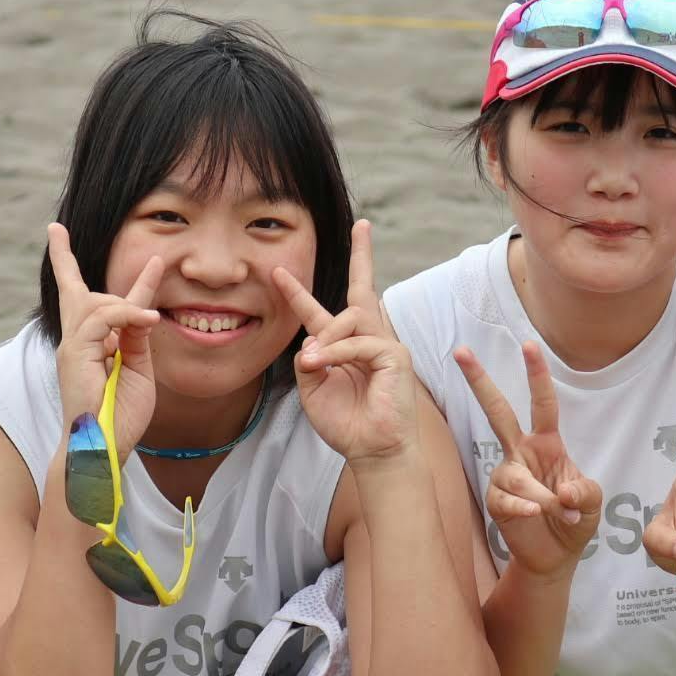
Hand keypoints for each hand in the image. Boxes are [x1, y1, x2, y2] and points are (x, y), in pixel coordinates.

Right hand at [47, 221, 161, 459]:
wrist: (105, 448)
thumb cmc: (122, 417)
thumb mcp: (139, 370)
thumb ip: (137, 339)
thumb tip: (140, 310)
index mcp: (93, 346)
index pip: (88, 301)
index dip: (71, 264)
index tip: (58, 233)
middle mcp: (76, 343)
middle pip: (78, 293)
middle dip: (65, 260)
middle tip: (77, 236)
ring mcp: (72, 348)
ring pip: (94, 303)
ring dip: (125, 304)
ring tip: (148, 317)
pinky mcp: (75, 354)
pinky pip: (101, 318)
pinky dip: (127, 314)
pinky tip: (147, 319)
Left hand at [276, 220, 414, 466]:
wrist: (372, 451)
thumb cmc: (346, 424)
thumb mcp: (313, 390)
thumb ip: (308, 360)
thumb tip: (313, 339)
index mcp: (343, 348)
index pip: (321, 313)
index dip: (298, 293)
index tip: (279, 271)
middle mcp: (367, 340)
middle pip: (363, 290)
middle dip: (363, 256)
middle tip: (363, 224)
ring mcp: (385, 345)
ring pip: (350, 318)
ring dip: (325, 340)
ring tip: (313, 364)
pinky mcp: (396, 357)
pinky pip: (360, 343)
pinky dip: (337, 353)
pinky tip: (322, 365)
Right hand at [455, 340, 601, 577]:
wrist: (556, 556)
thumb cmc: (576, 520)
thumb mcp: (593, 504)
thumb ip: (585, 494)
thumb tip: (563, 493)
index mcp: (547, 443)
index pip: (542, 403)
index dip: (537, 375)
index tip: (529, 345)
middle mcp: (521, 452)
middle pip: (496, 411)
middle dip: (479, 381)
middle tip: (460, 350)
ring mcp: (506, 475)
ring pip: (515, 476)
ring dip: (540, 497)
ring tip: (559, 512)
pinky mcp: (496, 500)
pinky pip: (506, 500)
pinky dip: (525, 509)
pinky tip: (536, 515)